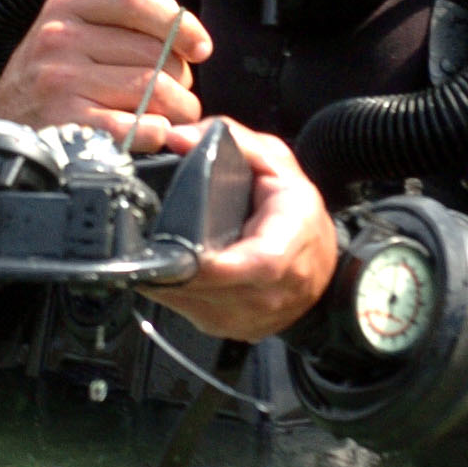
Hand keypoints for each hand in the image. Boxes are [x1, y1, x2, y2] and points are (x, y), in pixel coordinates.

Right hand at [0, 0, 213, 152]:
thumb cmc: (44, 82)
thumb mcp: (67, 35)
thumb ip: (117, 26)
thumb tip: (188, 41)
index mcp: (65, 8)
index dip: (180, 23)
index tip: (200, 47)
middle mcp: (59, 39)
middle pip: (154, 51)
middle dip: (181, 79)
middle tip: (178, 96)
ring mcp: (60, 81)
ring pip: (152, 89)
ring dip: (177, 110)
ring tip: (172, 118)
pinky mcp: (66, 121)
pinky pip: (134, 125)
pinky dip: (155, 133)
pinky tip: (152, 134)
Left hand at [138, 119, 336, 342]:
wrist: (321, 264)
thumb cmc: (297, 212)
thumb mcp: (275, 161)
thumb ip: (232, 140)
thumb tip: (178, 137)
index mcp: (291, 238)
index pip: (260, 263)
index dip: (218, 265)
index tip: (182, 255)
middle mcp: (277, 288)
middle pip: (217, 287)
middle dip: (176, 267)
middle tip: (146, 245)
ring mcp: (257, 315)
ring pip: (197, 305)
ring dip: (171, 283)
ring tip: (159, 255)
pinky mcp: (237, 329)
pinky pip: (193, 315)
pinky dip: (177, 294)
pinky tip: (176, 273)